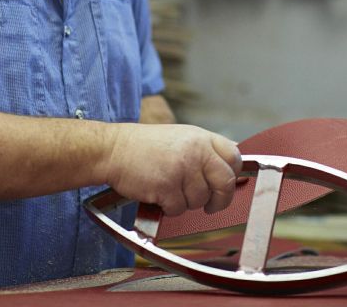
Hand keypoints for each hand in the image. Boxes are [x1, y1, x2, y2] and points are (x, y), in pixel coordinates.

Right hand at [103, 123, 241, 216]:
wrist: (113, 149)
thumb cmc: (144, 147)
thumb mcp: (180, 138)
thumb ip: (204, 150)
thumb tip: (229, 162)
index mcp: (201, 137)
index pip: (233, 157)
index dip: (232, 174)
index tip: (225, 185)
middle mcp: (195, 151)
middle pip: (225, 182)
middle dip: (220, 199)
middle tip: (211, 205)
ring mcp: (182, 168)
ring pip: (200, 200)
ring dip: (185, 202)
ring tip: (169, 189)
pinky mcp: (167, 186)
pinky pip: (179, 208)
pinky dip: (168, 207)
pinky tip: (158, 194)